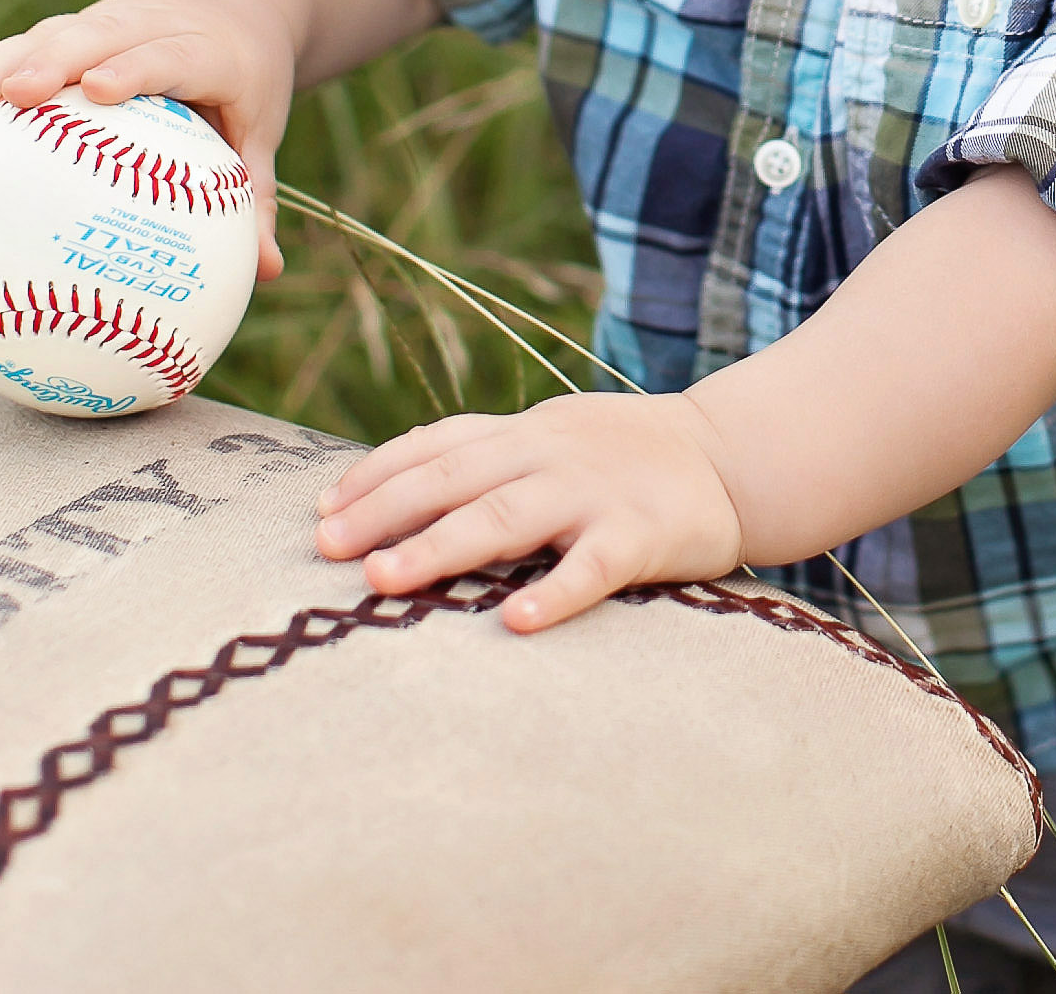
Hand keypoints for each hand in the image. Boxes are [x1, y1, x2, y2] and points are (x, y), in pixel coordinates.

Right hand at [0, 0, 296, 277]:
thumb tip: (267, 272)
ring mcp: (107, 18)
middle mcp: (151, 21)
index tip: (97, 90)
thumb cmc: (242, 85)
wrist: (223, 3)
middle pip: (96, 31)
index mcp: (206, 47)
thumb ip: (257, 194)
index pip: (167, 52)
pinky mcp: (75, 24)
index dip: (134, 66)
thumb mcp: (261, 130)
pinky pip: (28, 45)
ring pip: (51, 32)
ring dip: (3, 66)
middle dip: (53, 58)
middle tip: (16, 96)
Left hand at [312, 395, 745, 631]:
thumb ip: (485, 462)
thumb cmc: (623, 457)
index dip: (375, 474)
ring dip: (440, 546)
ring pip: (506, 516)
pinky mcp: (641, 534)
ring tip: (386, 579)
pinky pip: (592, 565)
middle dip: (385, 511)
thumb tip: (389, 497)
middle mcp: (549, 454)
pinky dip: (553, 592)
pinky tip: (514, 622)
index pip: (436, 445)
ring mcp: (594, 492)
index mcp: (523, 433)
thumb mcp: (551, 441)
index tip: (323, 511)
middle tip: (328, 548)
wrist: (731, 456)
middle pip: (454, 479)